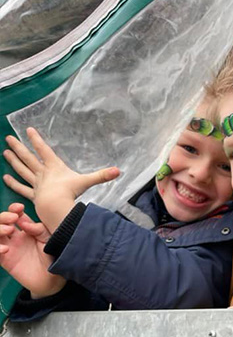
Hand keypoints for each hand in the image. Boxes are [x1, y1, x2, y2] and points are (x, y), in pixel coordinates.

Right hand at [0, 203, 65, 297]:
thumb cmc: (54, 256)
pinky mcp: (6, 261)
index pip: (16, 215)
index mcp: (28, 230)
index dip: (14, 209)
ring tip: (9, 230)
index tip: (19, 208)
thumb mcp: (49, 238)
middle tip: (13, 219)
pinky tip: (5, 248)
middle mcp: (16, 237)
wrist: (54, 277)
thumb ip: (38, 229)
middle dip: (3, 216)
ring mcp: (10, 248)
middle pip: (1, 222)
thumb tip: (23, 222)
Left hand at [3, 127, 119, 231]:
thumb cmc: (70, 193)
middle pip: (28, 158)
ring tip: (6, 152)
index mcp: (54, 167)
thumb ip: (102, 176)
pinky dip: (13, 183)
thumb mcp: (87, 182)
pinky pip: (21, 188)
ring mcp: (36, 184)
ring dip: (13, 161)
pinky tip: (5, 178)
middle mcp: (43, 173)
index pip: (43, 150)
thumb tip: (118, 171)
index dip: (36, 139)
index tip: (28, 129)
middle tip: (8, 138)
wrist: (56, 206)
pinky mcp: (33, 196)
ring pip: (22, 170)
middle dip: (19, 147)